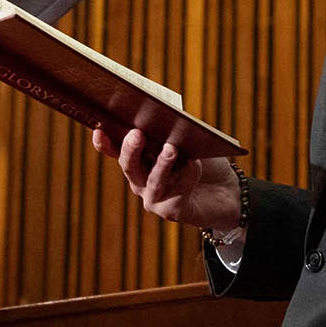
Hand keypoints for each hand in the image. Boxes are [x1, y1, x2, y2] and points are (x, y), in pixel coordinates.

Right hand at [90, 127, 241, 234]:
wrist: (226, 191)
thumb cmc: (202, 159)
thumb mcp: (185, 139)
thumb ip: (171, 130)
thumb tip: (163, 115)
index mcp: (138, 158)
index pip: (115, 149)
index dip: (104, 142)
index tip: (99, 129)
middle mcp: (139, 180)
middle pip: (129, 165)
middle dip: (131, 149)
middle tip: (137, 133)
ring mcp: (153, 197)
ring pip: (152, 180)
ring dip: (162, 163)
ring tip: (171, 149)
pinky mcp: (171, 211)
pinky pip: (177, 193)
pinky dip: (188, 176)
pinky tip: (196, 164)